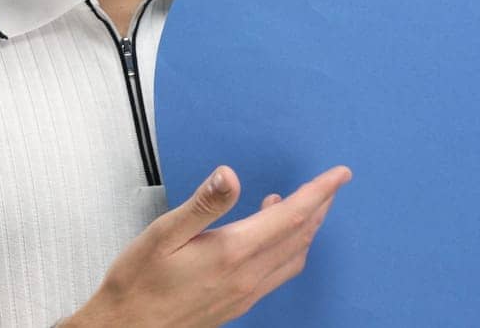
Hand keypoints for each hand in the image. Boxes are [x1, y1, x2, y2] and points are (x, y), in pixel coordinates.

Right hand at [64, 163, 353, 327]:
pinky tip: (273, 237)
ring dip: (308, 229)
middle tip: (332, 184)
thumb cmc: (138, 281)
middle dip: (321, 206)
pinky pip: (279, 273)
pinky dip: (290, 248)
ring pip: (293, 258)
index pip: (292, 216)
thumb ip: (203, 203)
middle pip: (300, 236)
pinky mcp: (239, 305)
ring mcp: (246, 294)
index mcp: (233, 252)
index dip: (320, 192)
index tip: (341, 174)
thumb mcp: (164, 233)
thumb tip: (231, 175)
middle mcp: (248, 276)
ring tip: (308, 205)